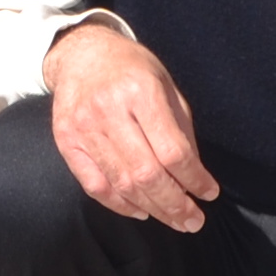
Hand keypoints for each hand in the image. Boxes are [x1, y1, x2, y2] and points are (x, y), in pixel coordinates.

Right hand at [44, 21, 217, 228]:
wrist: (81, 54)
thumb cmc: (131, 68)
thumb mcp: (166, 85)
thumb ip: (180, 128)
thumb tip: (194, 174)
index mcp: (141, 92)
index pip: (173, 151)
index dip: (195, 179)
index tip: (209, 193)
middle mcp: (109, 111)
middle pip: (147, 174)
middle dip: (176, 204)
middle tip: (194, 221)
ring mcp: (83, 128)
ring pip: (122, 184)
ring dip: (153, 209)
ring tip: (174, 220)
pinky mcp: (66, 141)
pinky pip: (95, 185)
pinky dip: (120, 205)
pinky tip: (141, 211)